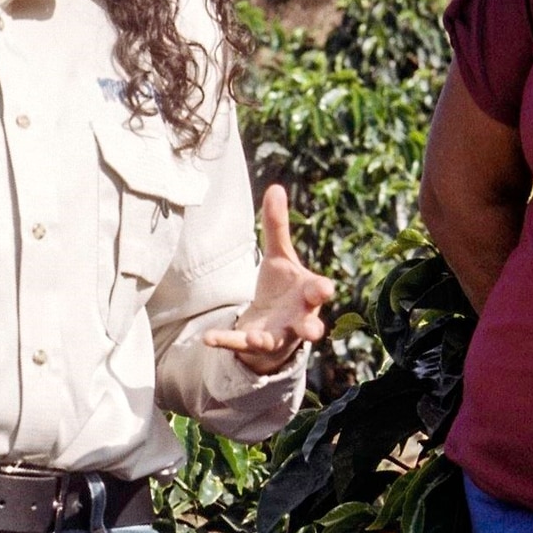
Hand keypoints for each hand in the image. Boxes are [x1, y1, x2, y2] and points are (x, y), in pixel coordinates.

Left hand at [202, 185, 335, 374]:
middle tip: (312, 330)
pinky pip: (240, 345)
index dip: (322, 290)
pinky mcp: (255, 345)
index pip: (319, 291)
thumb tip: (276, 187)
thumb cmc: (283, 287)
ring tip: (257, 337)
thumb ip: (277, 226)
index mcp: (307, 294)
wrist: (272, 323)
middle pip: (308, 325)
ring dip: (267, 339)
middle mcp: (298, 318)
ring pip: (277, 341)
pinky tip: (208, 339)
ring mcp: (278, 335)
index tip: (324, 289)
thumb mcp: (279, 256)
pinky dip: (225, 341)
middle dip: (310, 327)